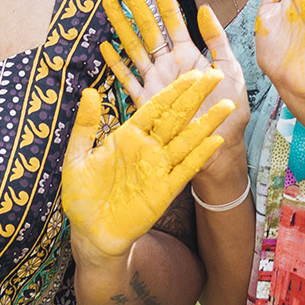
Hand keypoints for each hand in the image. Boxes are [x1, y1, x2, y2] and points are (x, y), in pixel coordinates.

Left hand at [61, 70, 232, 261]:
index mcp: (127, 136)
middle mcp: (147, 149)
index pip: (155, 107)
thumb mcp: (77, 157)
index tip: (192, 71)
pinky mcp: (165, 191)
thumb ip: (86, 126)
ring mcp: (158, 169)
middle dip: (196, 97)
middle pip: (177, 118)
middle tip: (216, 74)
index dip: (173, 90)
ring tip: (227, 104)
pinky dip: (200, 155)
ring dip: (207, 123)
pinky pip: (186, 170)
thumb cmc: (82, 195)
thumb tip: (89, 92)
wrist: (90, 233)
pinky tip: (216, 141)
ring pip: (187, 140)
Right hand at [101, 0, 249, 161]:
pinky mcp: (146, 101)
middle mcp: (169, 64)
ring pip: (133, 46)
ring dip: (120, 24)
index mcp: (189, 54)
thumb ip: (217, 40)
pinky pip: (127, 78)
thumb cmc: (229, 112)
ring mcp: (155, 81)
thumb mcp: (230, 71)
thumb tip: (204, 8)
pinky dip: (116, 62)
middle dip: (134, 0)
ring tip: (107, 2)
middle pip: (147, 26)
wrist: (220, 149)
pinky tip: (105, 46)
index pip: (172, 16)